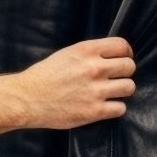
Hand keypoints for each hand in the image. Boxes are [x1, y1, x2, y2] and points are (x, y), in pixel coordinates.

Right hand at [14, 37, 136, 128]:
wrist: (27, 99)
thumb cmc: (44, 76)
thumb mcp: (67, 54)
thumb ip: (89, 53)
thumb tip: (111, 56)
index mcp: (86, 51)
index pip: (122, 46)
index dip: (125, 53)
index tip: (122, 59)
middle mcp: (94, 68)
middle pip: (129, 66)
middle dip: (125, 72)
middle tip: (116, 78)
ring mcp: (96, 90)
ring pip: (129, 87)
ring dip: (122, 91)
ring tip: (111, 93)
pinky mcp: (94, 111)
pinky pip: (121, 108)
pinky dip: (115, 109)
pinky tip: (105, 107)